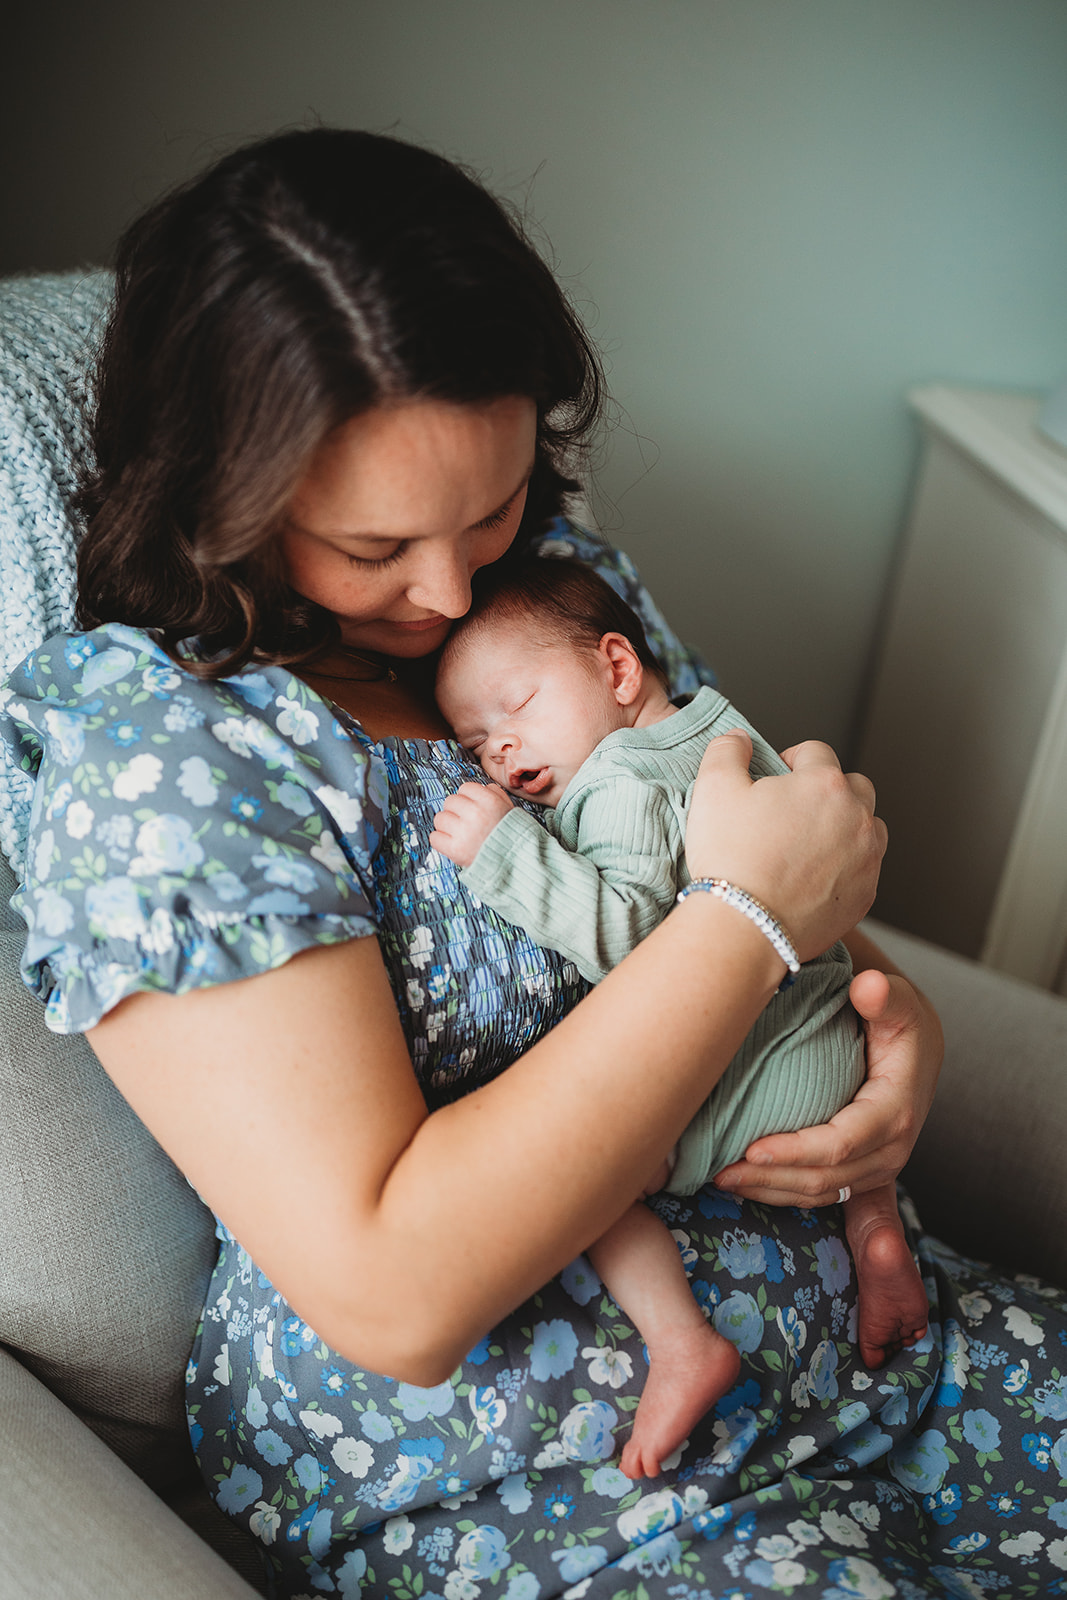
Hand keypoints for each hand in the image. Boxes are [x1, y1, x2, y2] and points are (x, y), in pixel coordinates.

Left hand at [431, 782, 514, 867]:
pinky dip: (441, 841)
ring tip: (459, 833)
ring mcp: (464, 832)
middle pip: (449, 801)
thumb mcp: (510, 808)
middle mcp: (476, 813)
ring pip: (439, 818)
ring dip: (447, 825)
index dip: (467, 798)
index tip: (472, 808)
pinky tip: (452, 843)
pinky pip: (434, 837)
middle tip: (465, 822)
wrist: (515, 863)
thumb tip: (480, 788)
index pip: (465, 788)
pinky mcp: (455, 849)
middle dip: (456, 811)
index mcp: (490, 801)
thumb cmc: (511, 834)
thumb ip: (495, 793)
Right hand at [685, 731, 885, 961]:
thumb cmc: (730, 858)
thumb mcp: (713, 788)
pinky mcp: (865, 894)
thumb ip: (727, 751)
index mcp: (823, 783)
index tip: (776, 775)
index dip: (792, 759)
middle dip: (828, 789)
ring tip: (810, 842)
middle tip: (795, 808)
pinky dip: (845, 865)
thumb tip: (739, 739)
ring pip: (868, 826)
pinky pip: (864, 867)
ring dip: (846, 825)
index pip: (816, 751)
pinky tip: (813, 875)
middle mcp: (855, 816)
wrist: (746, 926)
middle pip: (853, 785)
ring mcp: (866, 857)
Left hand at [713, 968, 942, 1205]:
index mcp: (895, 1113)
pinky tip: (746, 1184)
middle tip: (719, 1171)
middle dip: (771, 1178)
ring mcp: (877, 1168)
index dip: (795, 1151)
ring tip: (722, 1179)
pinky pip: (821, 1194)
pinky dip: (781, 1193)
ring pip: (820, 1193)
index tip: (750, 1148)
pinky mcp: (861, 1175)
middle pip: (826, 1178)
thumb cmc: (897, 1021)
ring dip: (770, 1191)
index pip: (840, 1143)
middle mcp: (891, 1150)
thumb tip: (869, 986)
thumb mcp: (898, 1003)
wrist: (914, 1049)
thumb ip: (885, 995)